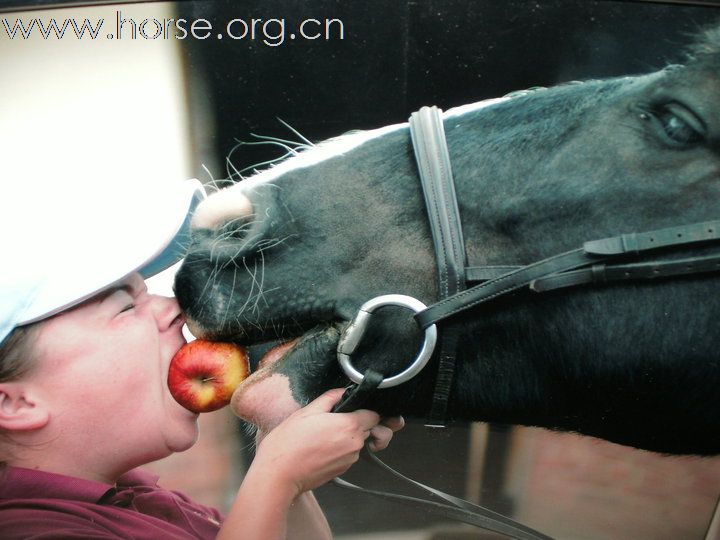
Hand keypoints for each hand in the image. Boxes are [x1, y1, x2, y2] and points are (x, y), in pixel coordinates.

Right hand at [253, 388, 383, 496]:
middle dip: (355, 423)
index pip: (374, 415)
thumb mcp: (308, 411)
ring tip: (323, 436)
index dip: (364, 409)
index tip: (351, 409)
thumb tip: (343, 392)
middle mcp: (354, 444)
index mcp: (349, 426)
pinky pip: (348, 454)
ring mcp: (349, 460)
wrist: (279, 474)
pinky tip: (321, 448)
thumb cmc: (290, 443)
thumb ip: (331, 398)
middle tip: (333, 421)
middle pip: (368, 428)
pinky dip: (340, 449)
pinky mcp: (342, 470)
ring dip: (347, 437)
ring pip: (358, 442)